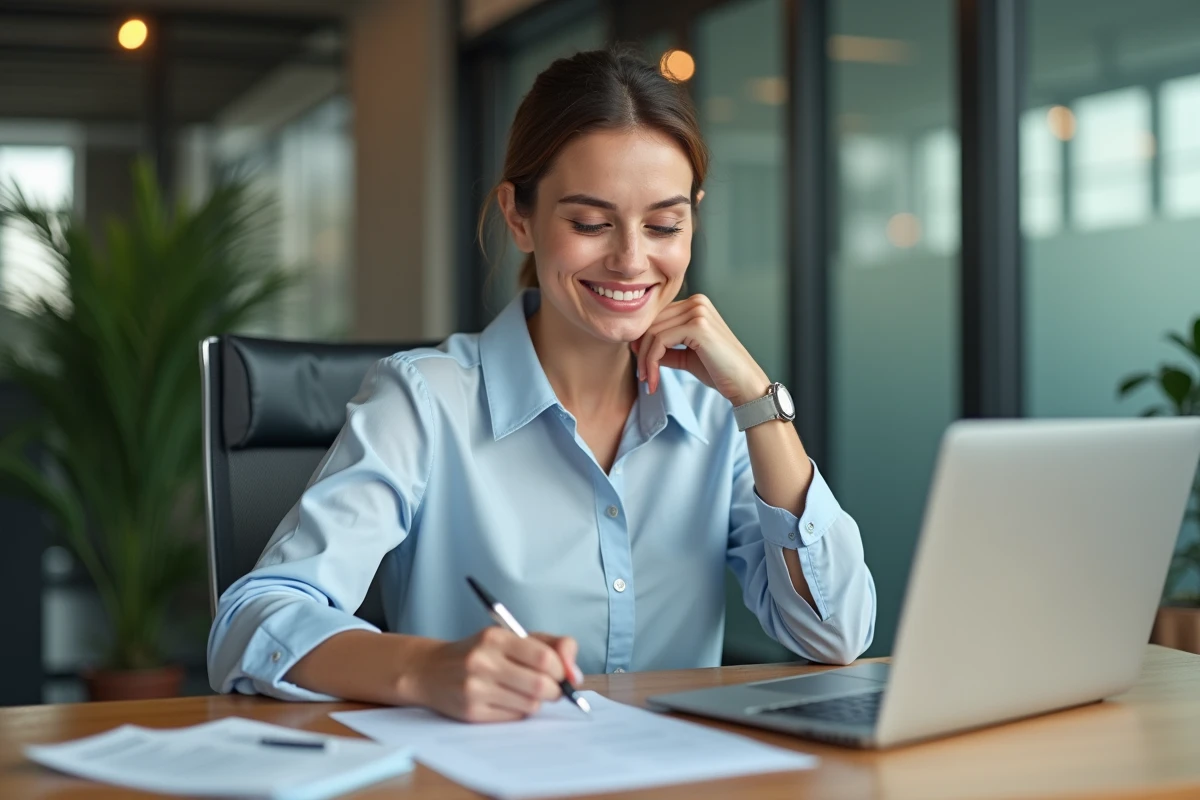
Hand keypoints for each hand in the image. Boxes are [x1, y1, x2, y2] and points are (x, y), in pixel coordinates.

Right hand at [403, 628, 581, 722]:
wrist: (430, 670)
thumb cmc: (480, 652)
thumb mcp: (511, 637)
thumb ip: (549, 646)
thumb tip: (574, 675)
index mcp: (496, 638)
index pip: (544, 658)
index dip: (560, 669)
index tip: (559, 672)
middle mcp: (483, 662)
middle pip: (540, 685)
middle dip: (554, 690)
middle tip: (551, 688)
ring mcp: (475, 689)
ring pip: (530, 704)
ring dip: (536, 701)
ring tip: (524, 691)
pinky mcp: (471, 713)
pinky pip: (513, 717)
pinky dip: (519, 711)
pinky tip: (507, 699)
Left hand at [632, 294, 769, 405]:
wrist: (744, 384)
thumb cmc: (719, 371)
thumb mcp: (686, 356)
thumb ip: (665, 348)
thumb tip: (637, 347)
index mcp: (696, 304)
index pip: (657, 317)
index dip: (643, 341)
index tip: (642, 366)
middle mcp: (697, 302)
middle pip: (652, 323)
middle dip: (641, 351)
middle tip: (642, 376)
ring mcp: (698, 312)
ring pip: (652, 332)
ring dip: (645, 360)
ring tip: (648, 381)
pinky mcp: (697, 326)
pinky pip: (660, 341)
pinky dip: (652, 362)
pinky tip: (654, 380)